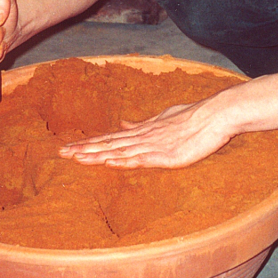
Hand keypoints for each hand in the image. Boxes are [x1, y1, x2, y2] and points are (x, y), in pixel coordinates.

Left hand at [59, 96, 233, 169]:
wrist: (216, 114)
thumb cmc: (194, 116)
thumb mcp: (164, 118)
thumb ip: (142, 123)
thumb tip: (122, 123)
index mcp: (143, 130)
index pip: (110, 139)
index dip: (89, 144)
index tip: (69, 148)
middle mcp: (144, 137)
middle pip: (109, 145)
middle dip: (84, 150)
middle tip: (60, 154)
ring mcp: (154, 145)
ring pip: (119, 151)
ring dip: (97, 155)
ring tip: (75, 159)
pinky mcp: (167, 155)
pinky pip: (141, 159)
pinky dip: (123, 160)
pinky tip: (108, 162)